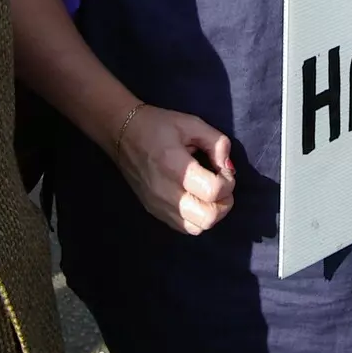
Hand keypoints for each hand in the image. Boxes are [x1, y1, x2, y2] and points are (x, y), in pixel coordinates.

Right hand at [114, 105, 236, 235]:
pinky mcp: (154, 212)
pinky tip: (196, 199)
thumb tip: (229, 168)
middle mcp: (167, 193)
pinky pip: (184, 227)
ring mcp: (159, 206)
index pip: (213, 192)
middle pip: (208, 218)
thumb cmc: (158, 126)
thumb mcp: (192, 124)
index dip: (228, 182)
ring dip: (211, 213)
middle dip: (223, 203)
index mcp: (177, 167)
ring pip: (197, 228)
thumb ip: (217, 143)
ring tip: (209, 194)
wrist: (122, 134)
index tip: (223, 170)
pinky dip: (197, 218)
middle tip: (221, 185)